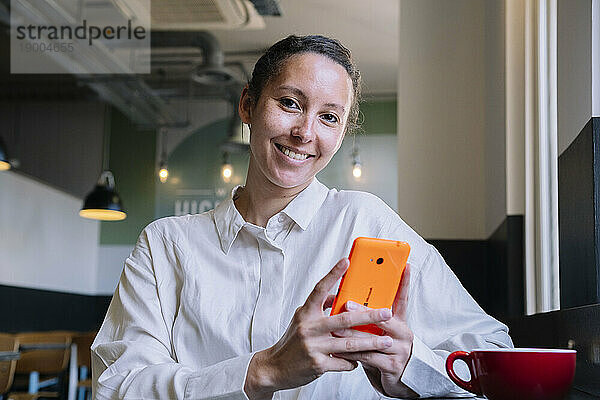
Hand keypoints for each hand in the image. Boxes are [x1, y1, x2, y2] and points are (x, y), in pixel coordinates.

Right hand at [244, 258, 396, 399]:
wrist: (274, 368)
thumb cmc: (291, 342)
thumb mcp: (301, 319)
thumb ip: (319, 307)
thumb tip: (336, 295)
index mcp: (305, 313)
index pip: (319, 289)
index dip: (333, 274)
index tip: (346, 261)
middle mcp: (309, 327)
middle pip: (344, 319)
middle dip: (369, 316)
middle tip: (386, 313)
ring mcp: (313, 346)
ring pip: (349, 343)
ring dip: (370, 342)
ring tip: (386, 341)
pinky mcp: (318, 365)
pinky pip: (343, 362)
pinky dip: (354, 361)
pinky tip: (361, 360)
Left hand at [332, 264, 417, 397]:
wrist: (402, 381)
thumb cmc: (388, 353)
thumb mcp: (383, 334)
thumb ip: (371, 320)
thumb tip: (348, 303)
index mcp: (399, 322)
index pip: (402, 298)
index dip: (404, 282)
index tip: (404, 266)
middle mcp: (403, 333)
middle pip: (383, 317)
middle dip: (363, 310)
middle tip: (347, 303)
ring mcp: (400, 349)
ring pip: (372, 339)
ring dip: (351, 334)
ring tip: (335, 329)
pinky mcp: (392, 366)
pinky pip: (368, 357)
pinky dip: (352, 353)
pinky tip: (340, 350)